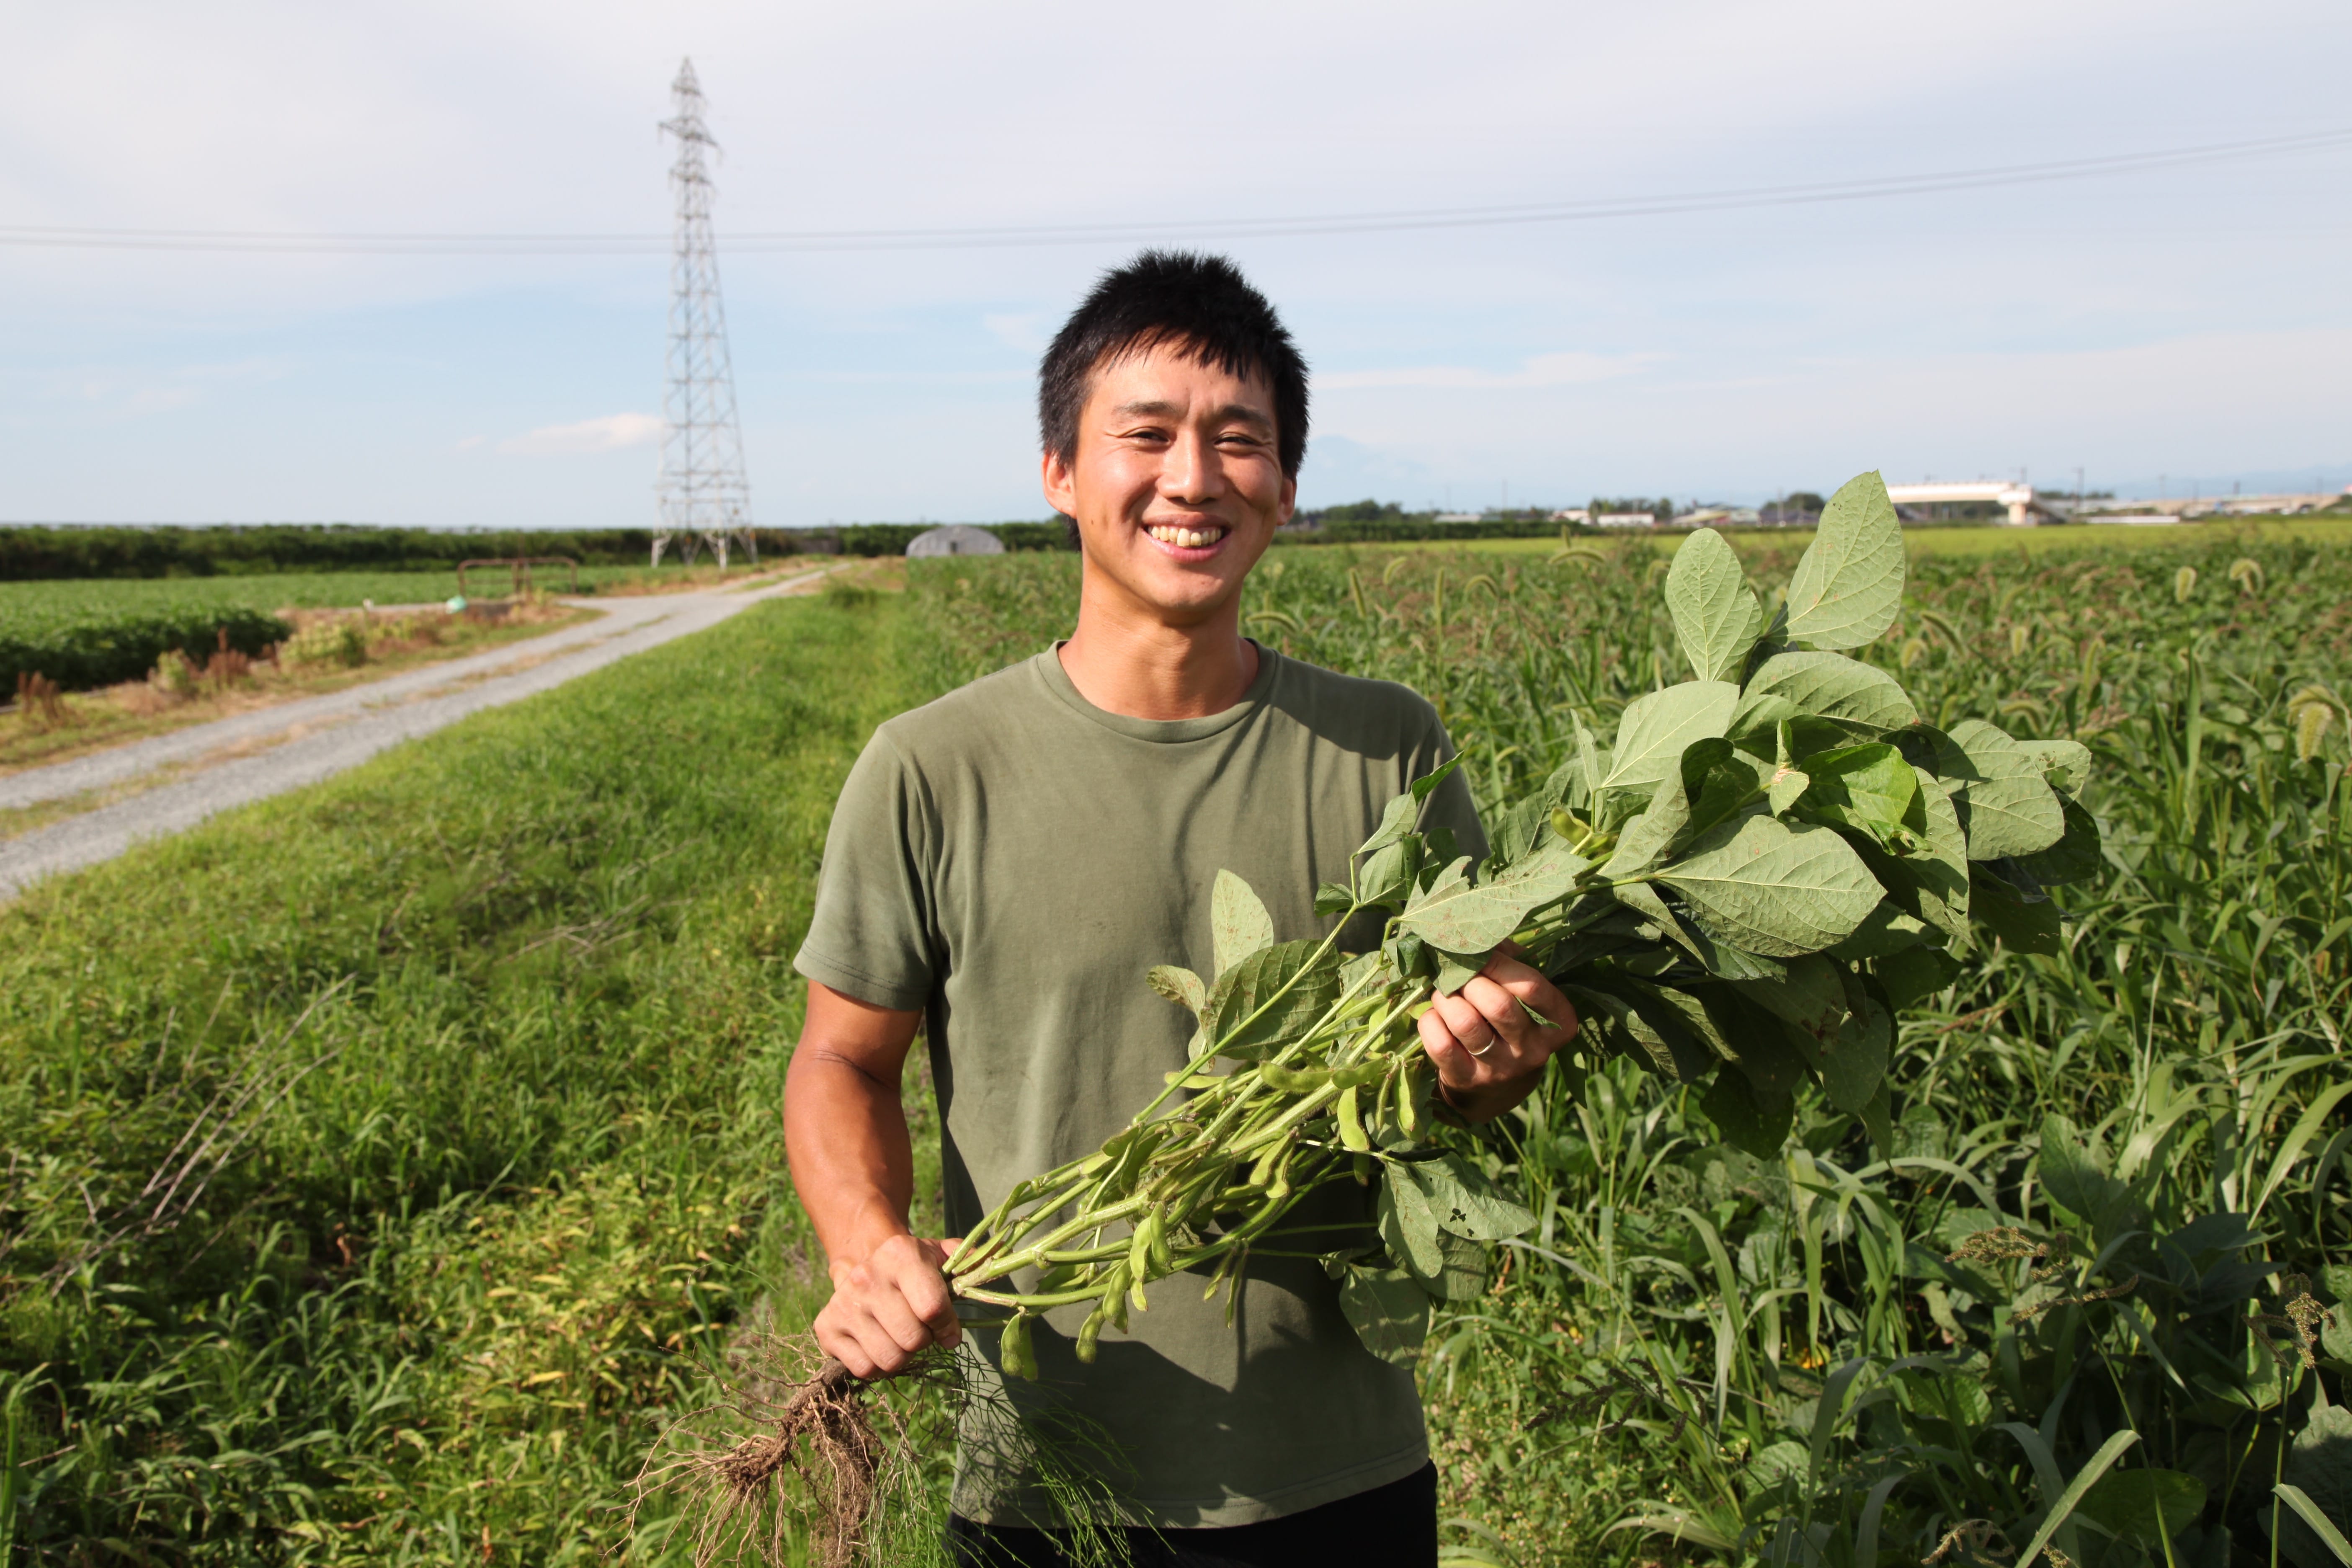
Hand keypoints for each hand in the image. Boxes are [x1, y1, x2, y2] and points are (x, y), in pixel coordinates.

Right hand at [815, 1233, 962, 1377]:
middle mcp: (867, 1276)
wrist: (862, 1266)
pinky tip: (880, 1344)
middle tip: (921, 1330)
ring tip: (901, 1337)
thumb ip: (968, 1260)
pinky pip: (864, 1369)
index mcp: (900, 1254)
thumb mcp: (940, 1257)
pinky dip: (879, 1367)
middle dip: (925, 1341)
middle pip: (913, 1340)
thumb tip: (997, 1259)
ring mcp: (844, 1303)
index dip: (947, 1326)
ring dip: (904, 1357)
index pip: (932, 1308)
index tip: (948, 1329)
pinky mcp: (826, 1328)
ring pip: (890, 1359)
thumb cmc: (913, 1270)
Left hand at [1416, 949, 1577, 1121]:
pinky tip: (1435, 1017)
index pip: (1530, 986)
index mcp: (1558, 1023)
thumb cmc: (1511, 1022)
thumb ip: (1510, 961)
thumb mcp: (1523, 994)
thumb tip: (1481, 939)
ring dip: (1446, 998)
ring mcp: (1500, 1068)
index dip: (1498, 963)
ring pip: (1465, 1022)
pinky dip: (1430, 1021)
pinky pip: (1440, 1044)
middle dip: (1469, 980)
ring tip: (1444, 993)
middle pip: (1498, 1005)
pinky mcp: (1467, 1079)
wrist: (1497, 1087)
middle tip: (1457, 974)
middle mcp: (1533, 1049)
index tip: (1478, 953)